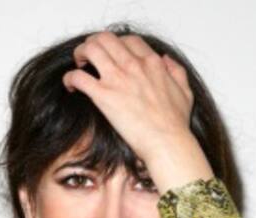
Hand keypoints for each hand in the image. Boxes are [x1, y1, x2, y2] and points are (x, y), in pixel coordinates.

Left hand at [62, 32, 214, 190]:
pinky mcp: (103, 96)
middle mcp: (133, 65)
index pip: (129, 40)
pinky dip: (70, 78)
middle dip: (94, 43)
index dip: (118, 44)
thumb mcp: (184, 92)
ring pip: (90, 49)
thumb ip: (176, 72)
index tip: (113, 54)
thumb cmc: (176, 123)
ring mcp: (117, 79)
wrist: (167, 142)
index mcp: (152, 63)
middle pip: (106, 38)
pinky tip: (71, 86)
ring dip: (81, 53)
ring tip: (79, 64)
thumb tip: (166, 60)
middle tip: (90, 56)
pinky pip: (78, 77)